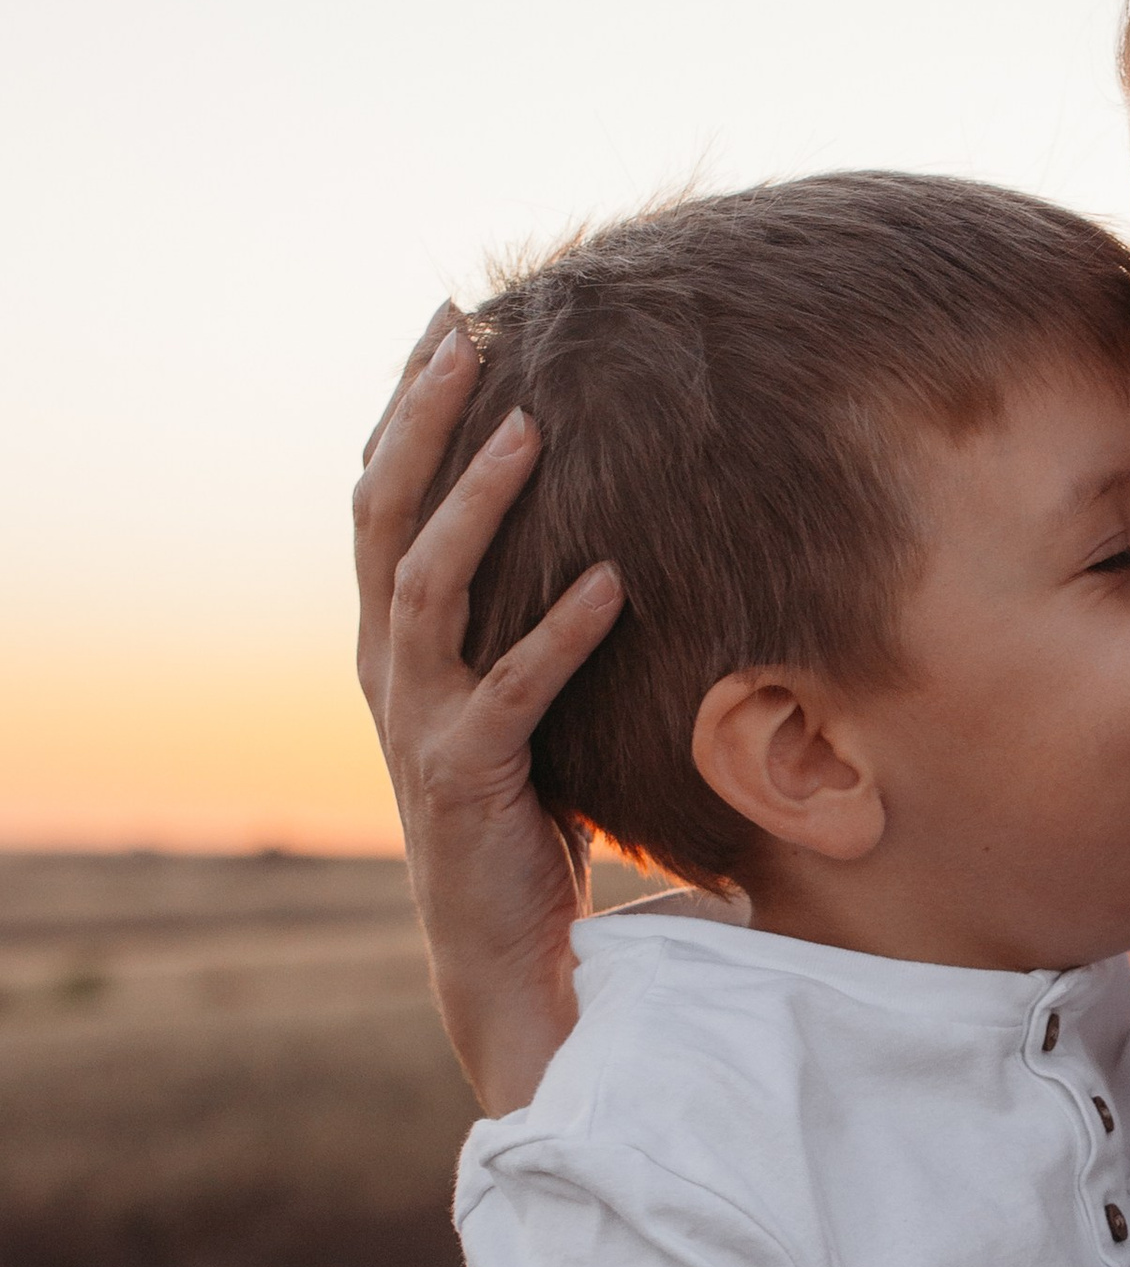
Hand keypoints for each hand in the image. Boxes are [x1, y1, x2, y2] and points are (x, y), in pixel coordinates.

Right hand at [354, 311, 624, 1112]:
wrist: (495, 945)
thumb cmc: (517, 811)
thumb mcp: (504, 695)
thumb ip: (513, 618)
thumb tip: (588, 520)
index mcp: (390, 640)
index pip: (380, 499)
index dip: (404, 409)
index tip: (449, 321)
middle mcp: (388, 668)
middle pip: (383, 517)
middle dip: (421, 419)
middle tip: (469, 332)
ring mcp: (417, 721)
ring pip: (427, 587)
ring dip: (478, 503)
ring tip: (533, 429)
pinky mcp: (467, 776)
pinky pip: (512, 692)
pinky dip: (561, 633)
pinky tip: (612, 581)